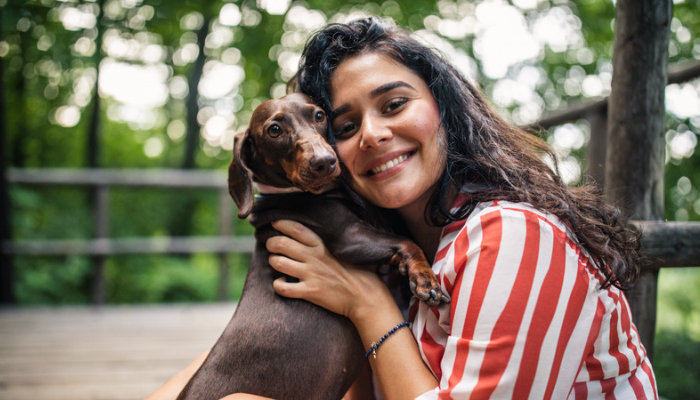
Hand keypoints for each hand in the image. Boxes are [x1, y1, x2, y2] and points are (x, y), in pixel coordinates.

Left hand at [266, 219, 394, 321]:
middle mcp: (314, 257)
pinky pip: (283, 288)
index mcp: (322, 245)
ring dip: (273, 262)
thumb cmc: (360, 273)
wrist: (366, 297)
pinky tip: (282, 282)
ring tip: (277, 263)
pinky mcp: (310, 292)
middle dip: (270, 243)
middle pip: (280, 243)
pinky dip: (278, 285)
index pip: (295, 228)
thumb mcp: (346, 250)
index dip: (281, 223)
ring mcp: (310, 274)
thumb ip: (330, 242)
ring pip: (278, 262)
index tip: (275, 223)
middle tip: (271, 246)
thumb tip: (320, 234)